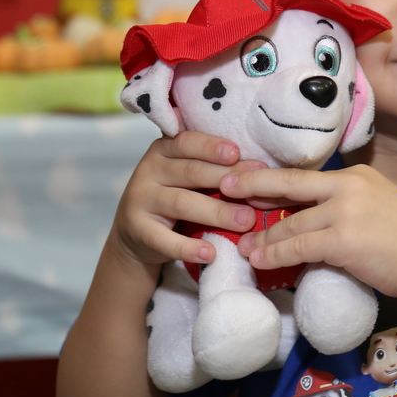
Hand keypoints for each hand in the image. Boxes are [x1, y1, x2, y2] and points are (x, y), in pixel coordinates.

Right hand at [111, 131, 264, 267]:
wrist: (137, 232)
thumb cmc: (176, 194)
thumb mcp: (189, 176)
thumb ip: (215, 169)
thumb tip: (259, 171)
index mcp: (164, 150)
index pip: (187, 142)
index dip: (212, 147)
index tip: (237, 153)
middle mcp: (149, 170)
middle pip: (191, 172)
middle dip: (227, 180)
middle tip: (257, 191)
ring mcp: (140, 200)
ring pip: (182, 203)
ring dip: (217, 213)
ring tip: (245, 221)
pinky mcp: (138, 230)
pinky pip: (164, 239)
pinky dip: (188, 248)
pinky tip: (211, 253)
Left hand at [219, 164, 396, 300]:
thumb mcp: (380, 203)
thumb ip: (350, 202)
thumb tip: (318, 213)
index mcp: (356, 174)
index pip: (305, 174)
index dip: (273, 177)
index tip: (247, 177)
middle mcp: (348, 186)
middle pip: (289, 183)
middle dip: (253, 186)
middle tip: (225, 188)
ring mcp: (344, 211)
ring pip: (290, 223)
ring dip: (262, 236)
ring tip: (243, 246)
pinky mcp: (342, 240)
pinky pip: (298, 247)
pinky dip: (275, 254)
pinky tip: (260, 260)